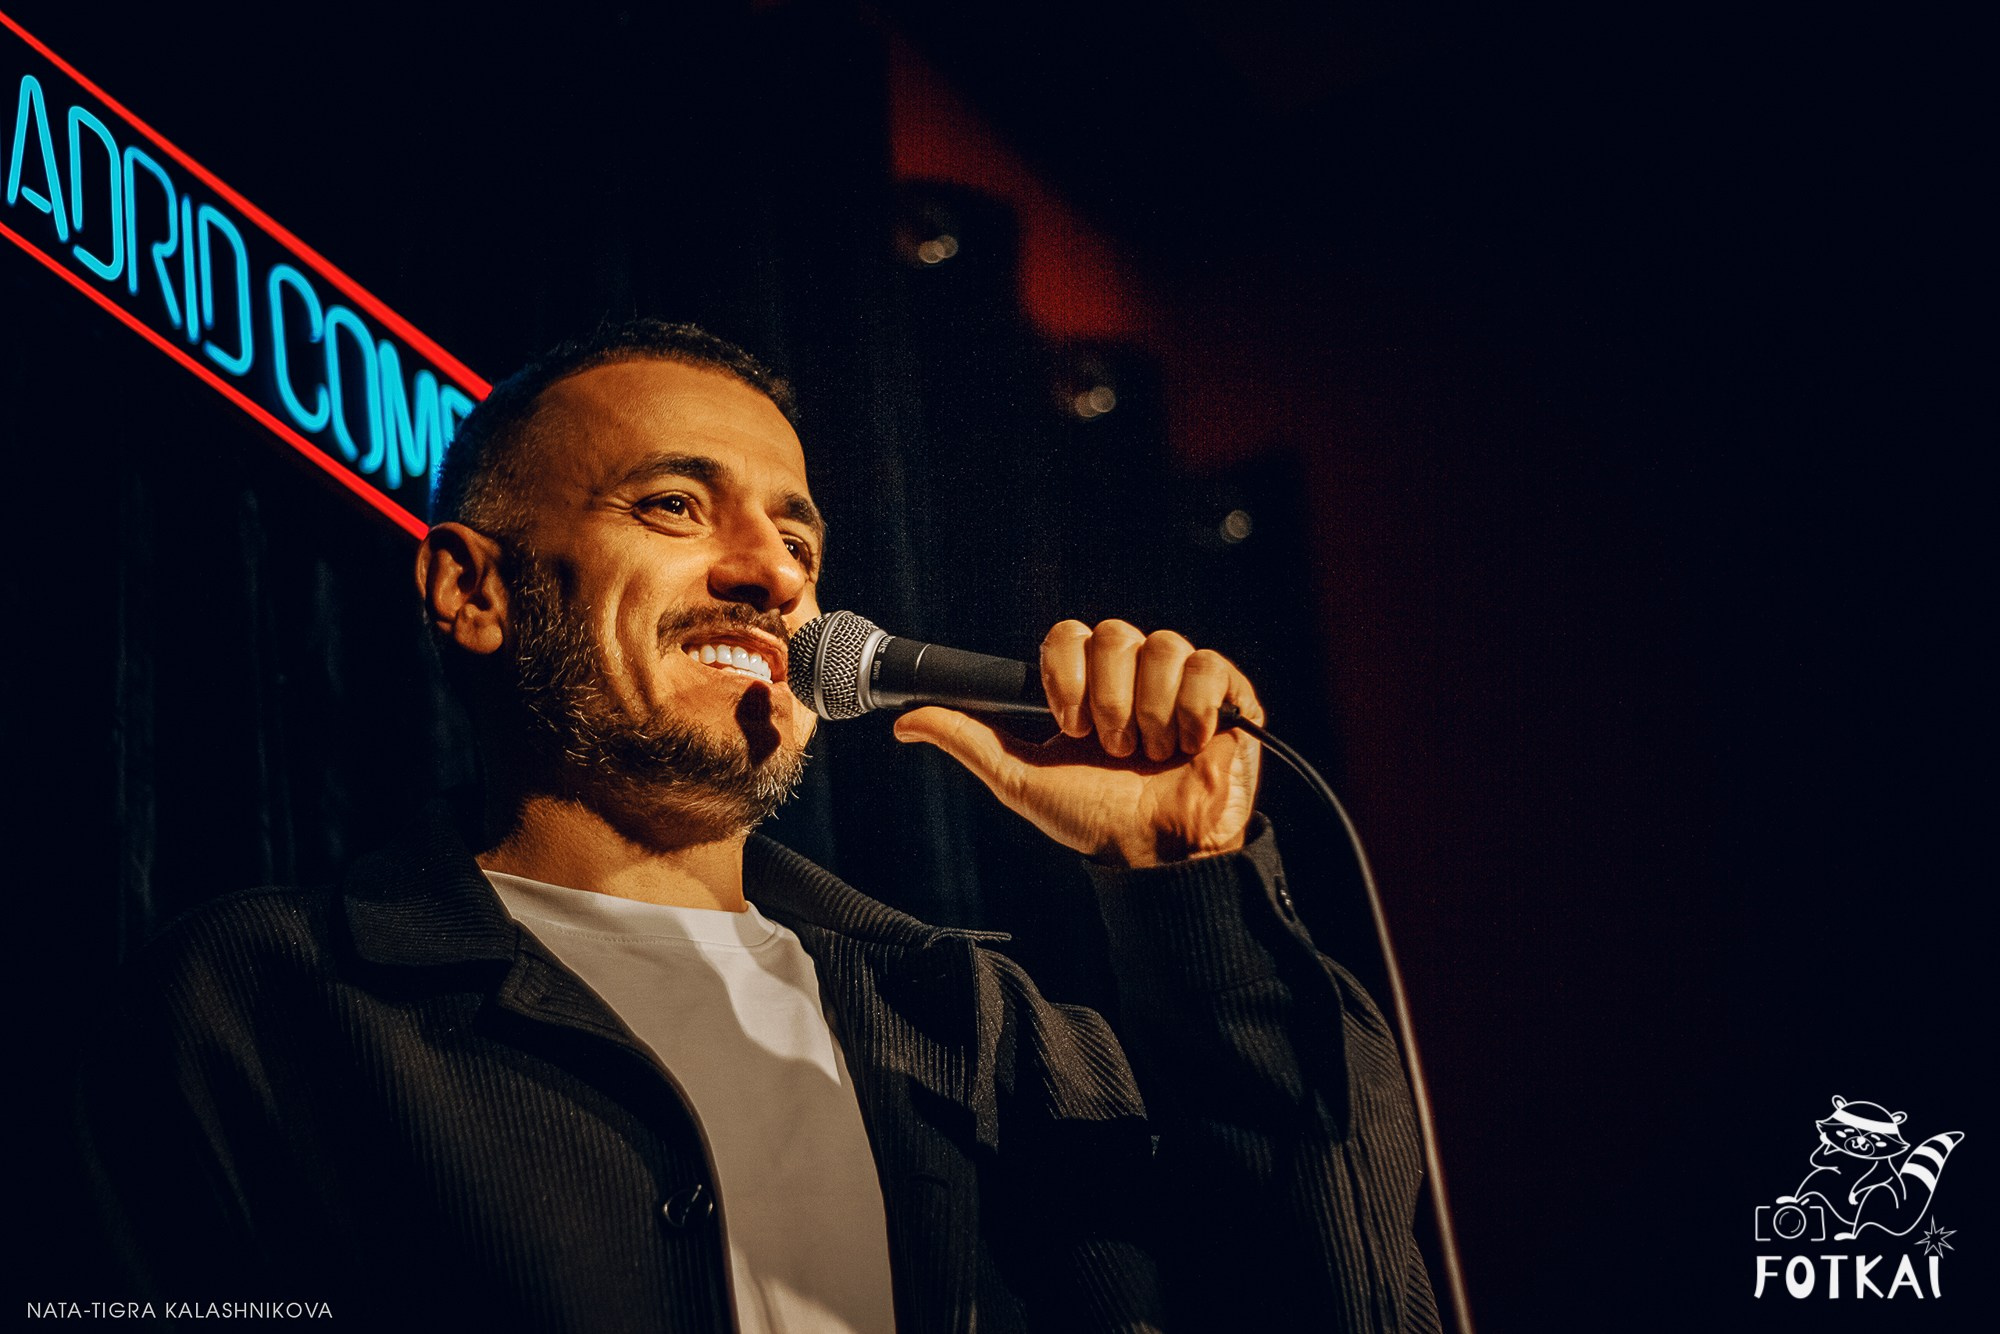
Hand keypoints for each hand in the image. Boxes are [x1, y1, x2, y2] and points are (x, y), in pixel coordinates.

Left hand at [892, 620, 1263, 866]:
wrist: (1157, 854)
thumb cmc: (1094, 819)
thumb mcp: (1020, 777)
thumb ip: (967, 739)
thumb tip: (905, 720)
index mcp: (1089, 684)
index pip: (1069, 634)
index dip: (1067, 675)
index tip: (1067, 723)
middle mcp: (1135, 673)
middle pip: (1114, 634)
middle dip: (1107, 701)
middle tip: (1111, 747)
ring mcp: (1182, 681)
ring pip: (1162, 647)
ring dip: (1148, 713)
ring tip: (1151, 754)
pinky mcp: (1229, 694)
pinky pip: (1207, 666)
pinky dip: (1192, 711)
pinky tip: (1188, 745)